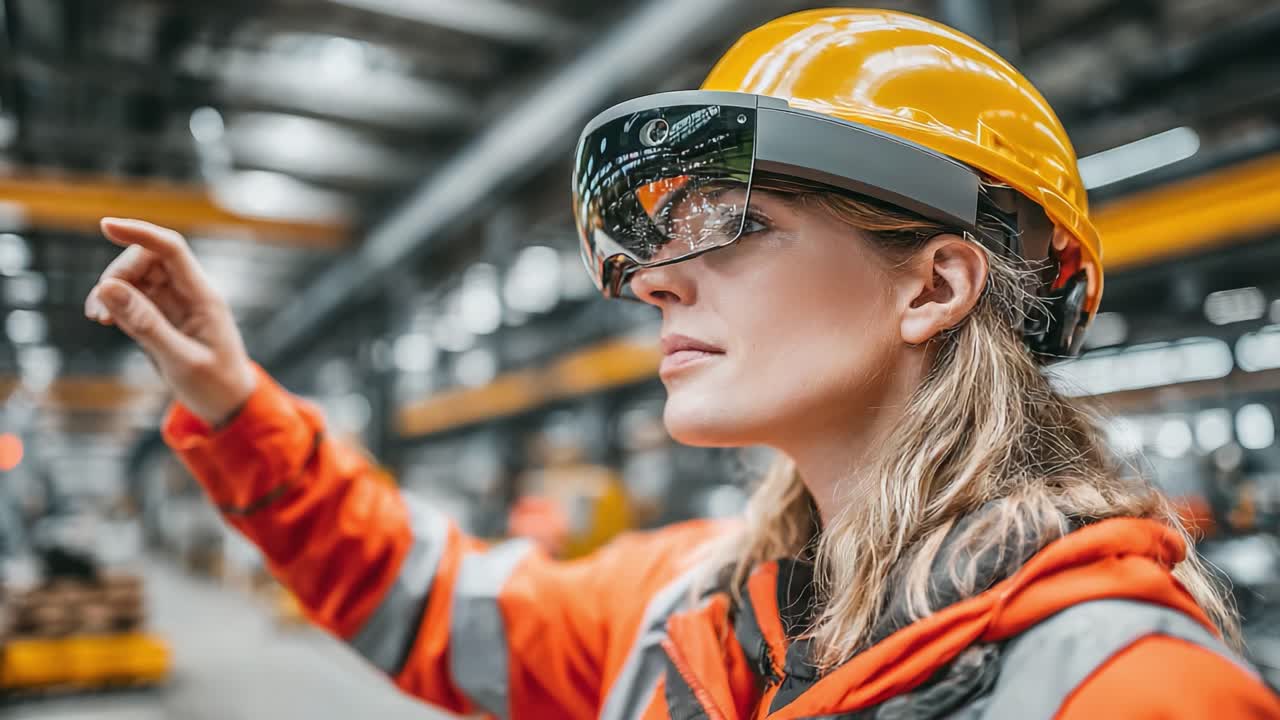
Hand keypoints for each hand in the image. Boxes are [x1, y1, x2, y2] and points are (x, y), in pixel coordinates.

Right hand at [85, 218, 256, 426]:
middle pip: (148, 259)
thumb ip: (145, 325)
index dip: (140, 233)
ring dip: (112, 289)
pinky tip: (105, 320)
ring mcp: (176, 303)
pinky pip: (135, 297)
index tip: (105, 225)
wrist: (231, 405)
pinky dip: (116, 303)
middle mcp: (190, 293)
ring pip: (138, 277)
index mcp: (204, 297)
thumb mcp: (180, 360)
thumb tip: (106, 288)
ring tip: (98, 318)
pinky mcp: (163, 316)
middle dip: (118, 274)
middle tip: (99, 308)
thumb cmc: (215, 385)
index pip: (171, 249)